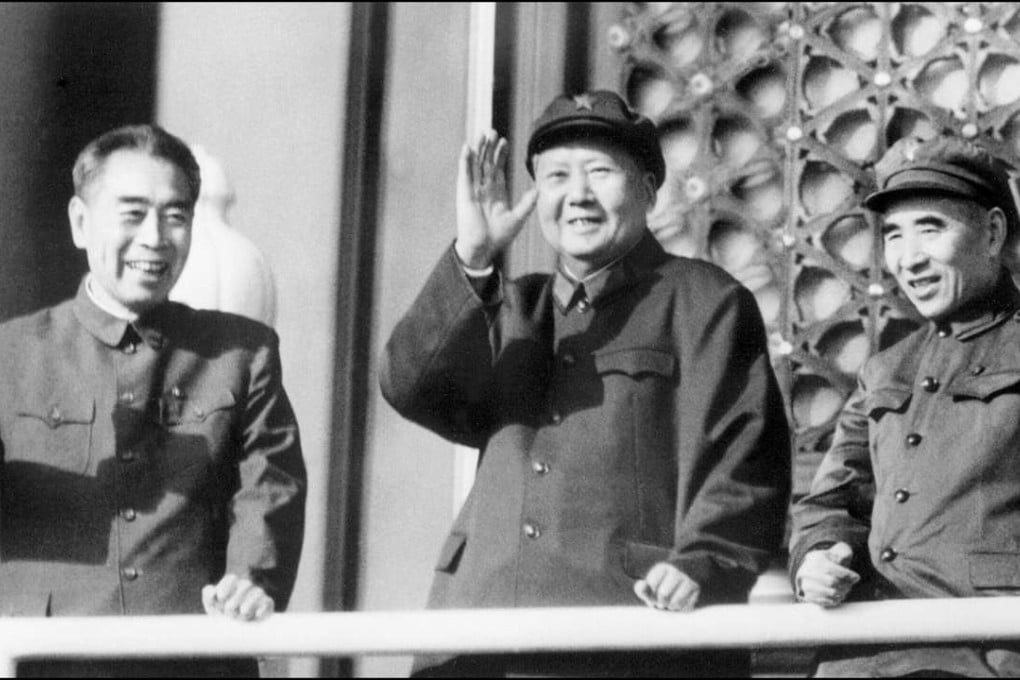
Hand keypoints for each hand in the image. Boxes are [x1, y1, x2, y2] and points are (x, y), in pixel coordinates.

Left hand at [202, 573, 274, 621]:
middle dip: (237, 598)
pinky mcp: (267, 604)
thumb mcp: (211, 604)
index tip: (220, 597)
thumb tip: (213, 592)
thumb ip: (208, 595)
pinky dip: (262, 608)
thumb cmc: (221, 613)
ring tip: (242, 612)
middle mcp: (246, 586)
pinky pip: (268, 602)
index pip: (231, 578)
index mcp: (232, 583)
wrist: (234, 628)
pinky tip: (256, 614)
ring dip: (249, 602)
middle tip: (229, 611)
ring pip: (257, 592)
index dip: (226, 586)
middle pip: (245, 584)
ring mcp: (257, 595)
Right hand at [454, 130, 537, 268]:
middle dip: (490, 147)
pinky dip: (465, 161)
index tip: (505, 142)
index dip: (501, 155)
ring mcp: (473, 190)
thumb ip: (527, 203)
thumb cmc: (498, 237)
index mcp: (496, 193)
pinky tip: (468, 148)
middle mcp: (484, 189)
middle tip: (493, 131)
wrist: (483, 248)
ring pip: (476, 164)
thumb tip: (539, 190)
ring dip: (479, 149)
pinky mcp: (464, 194)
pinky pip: (465, 174)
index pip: (498, 168)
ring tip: (483, 134)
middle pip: (487, 162)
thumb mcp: (518, 218)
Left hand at [633, 562, 700, 611]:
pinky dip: (680, 610)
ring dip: (670, 607)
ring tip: (669, 605)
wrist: (682, 589)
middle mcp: (675, 571)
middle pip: (663, 594)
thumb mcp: (650, 589)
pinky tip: (679, 606)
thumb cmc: (661, 591)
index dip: (650, 594)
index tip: (653, 595)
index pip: (651, 584)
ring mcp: (687, 579)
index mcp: (662, 568)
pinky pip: (685, 607)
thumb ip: (642, 589)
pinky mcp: (696, 589)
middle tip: (661, 603)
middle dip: (660, 603)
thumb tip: (641, 586)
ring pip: (675, 602)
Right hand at [795, 542, 859, 606]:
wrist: (815, 569)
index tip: (856, 577)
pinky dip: (834, 600)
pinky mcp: (807, 596)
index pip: (830, 568)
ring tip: (845, 591)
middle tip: (851, 585)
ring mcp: (805, 584)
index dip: (846, 574)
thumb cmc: (830, 561)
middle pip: (831, 581)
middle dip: (845, 584)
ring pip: (829, 593)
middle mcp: (806, 571)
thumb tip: (844, 557)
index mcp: (814, 559)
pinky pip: (824, 602)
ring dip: (842, 593)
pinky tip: (838, 596)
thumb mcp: (836, 553)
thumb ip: (843, 552)